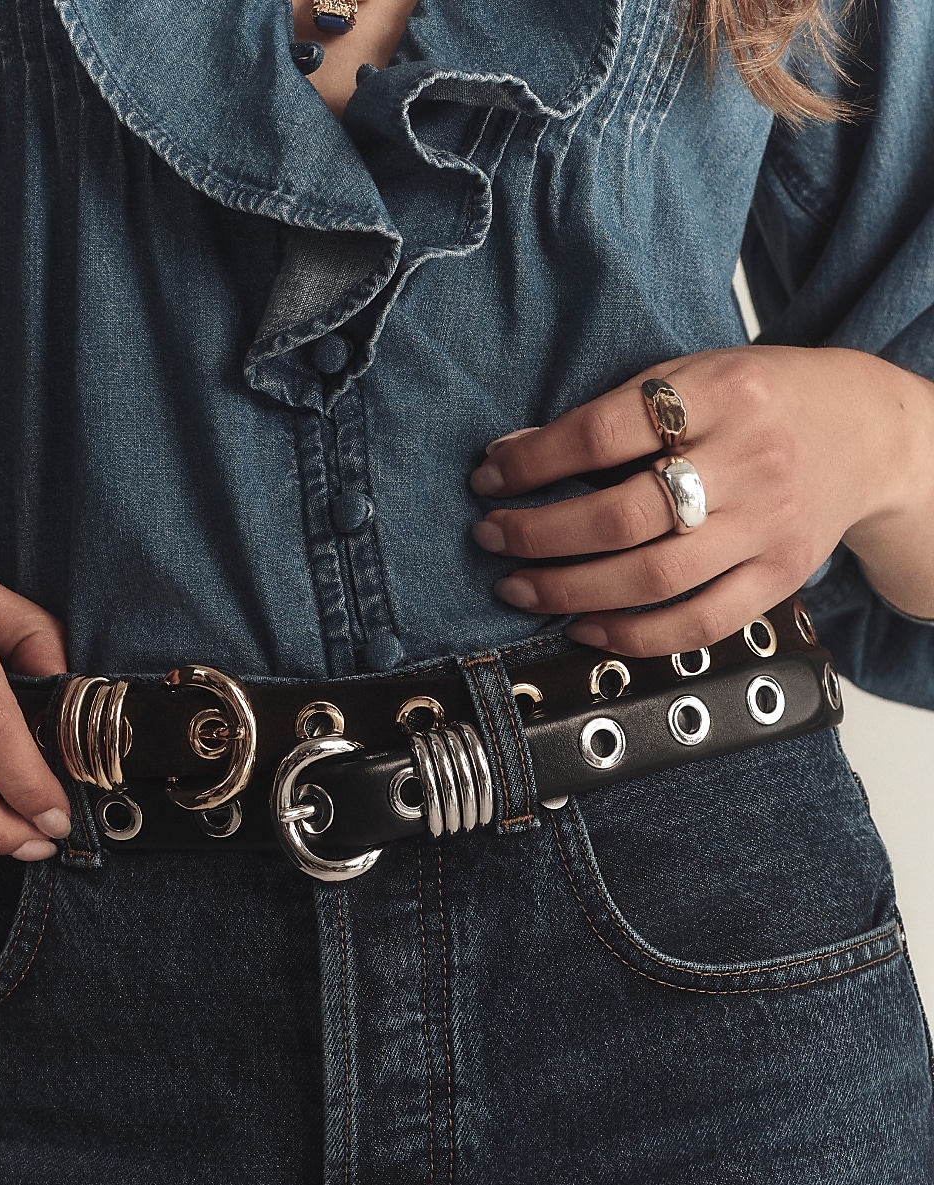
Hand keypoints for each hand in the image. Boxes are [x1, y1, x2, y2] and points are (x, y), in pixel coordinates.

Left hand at [468, 346, 933, 654]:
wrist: (869, 432)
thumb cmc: (762, 400)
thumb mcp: (696, 375)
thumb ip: (617, 412)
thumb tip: (515, 458)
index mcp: (723, 392)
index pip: (605, 432)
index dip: (535, 463)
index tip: (488, 479)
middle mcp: (750, 461)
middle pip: (624, 514)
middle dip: (539, 534)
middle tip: (490, 538)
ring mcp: (768, 526)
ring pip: (654, 578)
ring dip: (569, 591)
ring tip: (518, 588)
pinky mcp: (780, 577)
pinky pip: (699, 624)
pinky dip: (633, 637)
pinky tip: (584, 628)